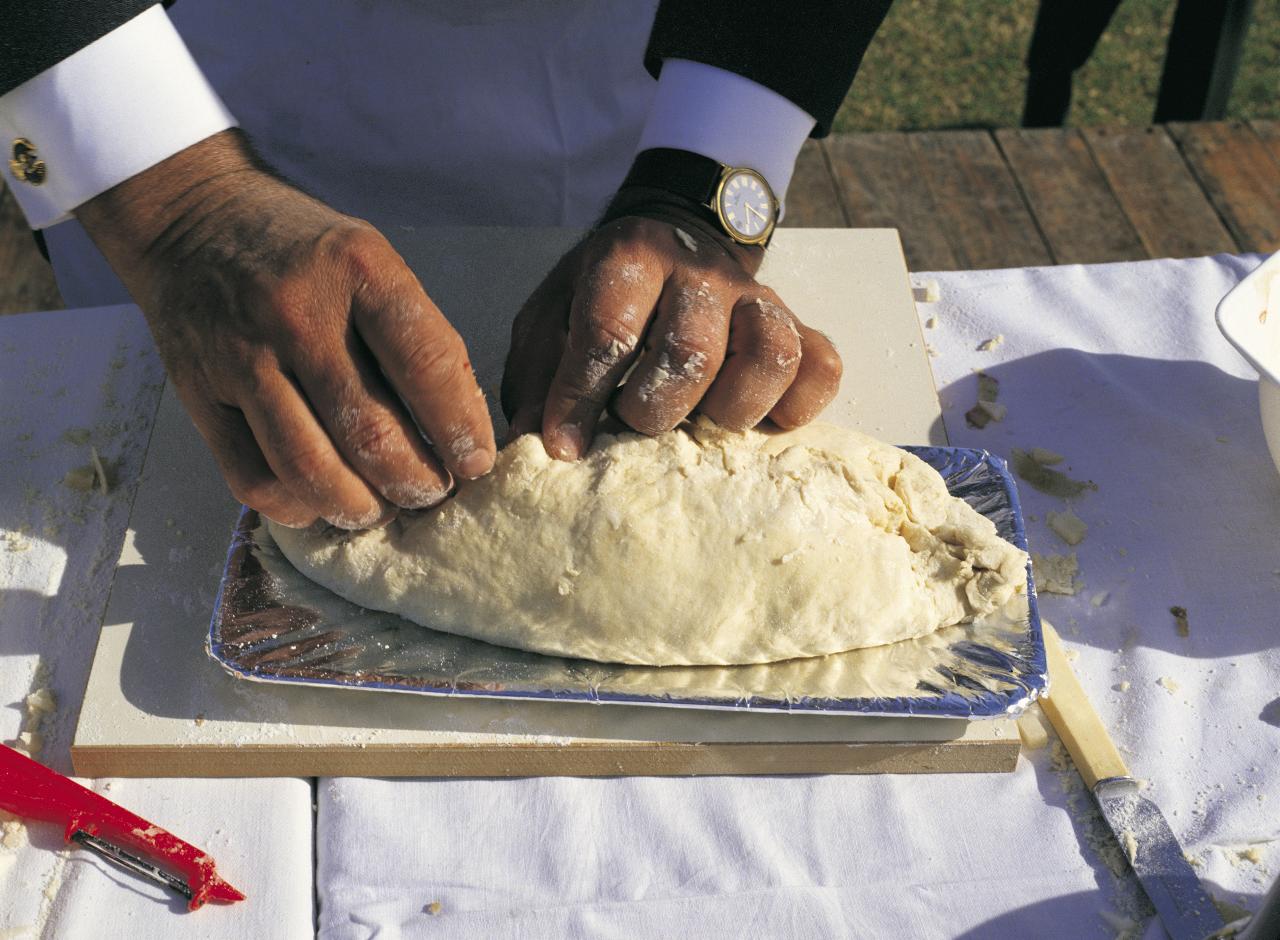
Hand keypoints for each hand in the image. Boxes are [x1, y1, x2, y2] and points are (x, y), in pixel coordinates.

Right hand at [77, 131, 493, 528]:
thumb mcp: (373, 265)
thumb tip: (461, 434)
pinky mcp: (199, 395)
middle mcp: (298, 313)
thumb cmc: (307, 256)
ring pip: (311, 468)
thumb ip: (416, 340)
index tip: (476, 463)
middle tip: (432, 492)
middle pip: (371, 433)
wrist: (195, 221)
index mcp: (359, 270)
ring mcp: (242, 357)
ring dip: (361, 506)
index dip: (461, 428)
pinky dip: (299, 507)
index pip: (426, 366)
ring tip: (383, 505)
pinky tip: (323, 499)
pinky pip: (254, 479)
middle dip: (416, 482)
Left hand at [501, 188, 841, 459]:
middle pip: (691, 352)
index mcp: (632, 260)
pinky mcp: (799, 327)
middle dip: (655, 409)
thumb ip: (538, 375)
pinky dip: (795, 406)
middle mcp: (701, 274)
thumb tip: (531, 444)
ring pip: (770, 355)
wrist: (674, 239)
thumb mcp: (552, 317)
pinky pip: (821, 370)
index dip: (582, 398)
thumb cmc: (604, 296)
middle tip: (636, 423)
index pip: (610, 332)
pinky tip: (759, 420)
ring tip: (703, 424)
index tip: (565, 448)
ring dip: (732, 408)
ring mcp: (758, 299)